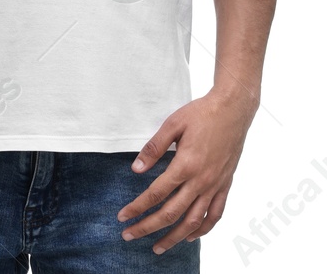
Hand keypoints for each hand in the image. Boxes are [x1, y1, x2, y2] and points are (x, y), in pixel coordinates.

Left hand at [117, 88, 257, 253]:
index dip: (137, 207)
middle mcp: (202, 180)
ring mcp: (215, 185)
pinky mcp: (225, 185)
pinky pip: (215, 214)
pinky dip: (203, 228)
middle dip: (148, 227)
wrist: (234, 110)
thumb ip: (153, 148)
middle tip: (129, 236)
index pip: (156, 194)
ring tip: (158, 247)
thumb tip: (136, 169)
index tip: (123, 217)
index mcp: (186, 165)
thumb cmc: (201, 114)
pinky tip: (190, 236)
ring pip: (194, 221)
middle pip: (172, 213)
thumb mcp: (172, 125)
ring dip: (174, 237)